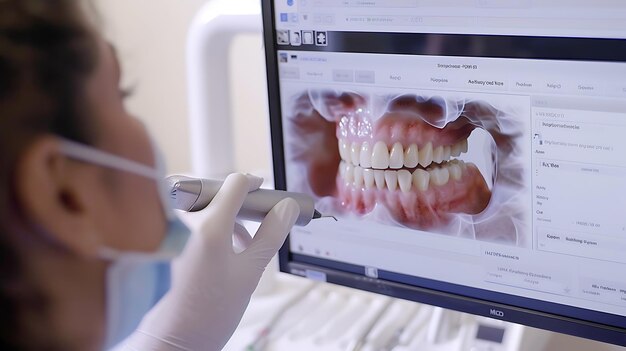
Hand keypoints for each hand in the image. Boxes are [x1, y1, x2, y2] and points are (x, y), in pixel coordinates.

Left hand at [118, 173, 299, 349]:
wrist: (177, 335)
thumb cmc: (211, 308)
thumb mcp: (252, 270)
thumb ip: (271, 234)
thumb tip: (286, 208)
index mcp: (209, 226)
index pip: (234, 184)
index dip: (254, 184)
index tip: (267, 194)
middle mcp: (188, 223)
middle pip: (214, 190)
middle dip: (237, 198)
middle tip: (257, 212)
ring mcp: (176, 232)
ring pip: (203, 205)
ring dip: (226, 213)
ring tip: (248, 238)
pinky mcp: (172, 244)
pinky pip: (194, 221)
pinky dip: (214, 226)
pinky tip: (231, 248)